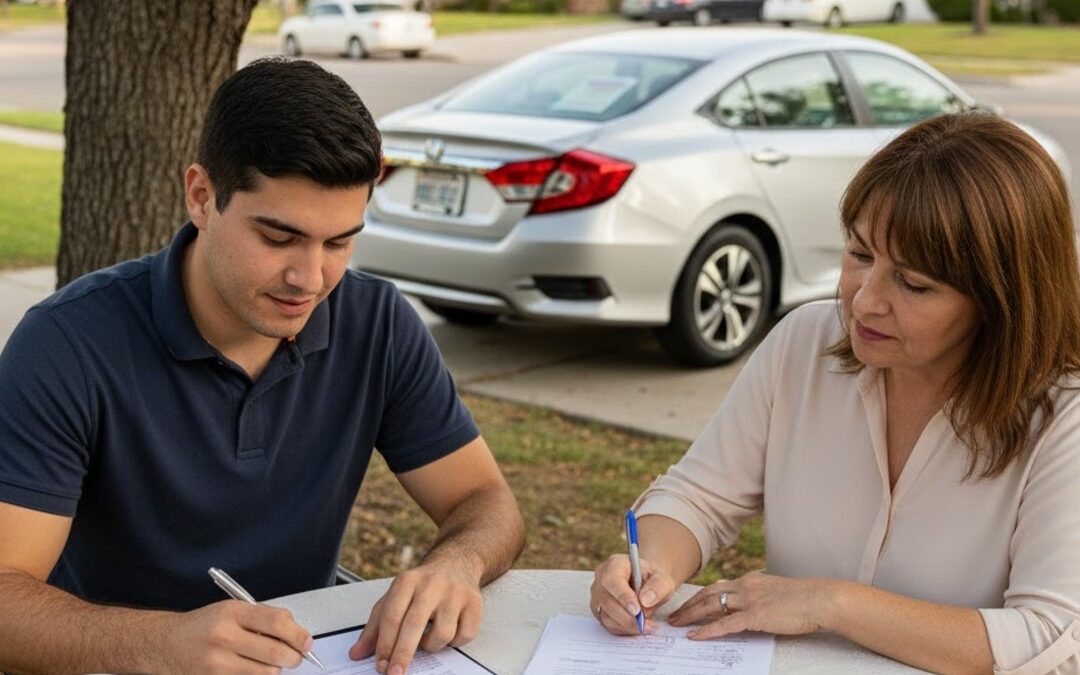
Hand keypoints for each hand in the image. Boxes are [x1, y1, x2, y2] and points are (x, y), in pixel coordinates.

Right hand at [156, 600, 313, 673]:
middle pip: (276, 653)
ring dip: (274, 670)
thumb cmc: (202, 627)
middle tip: (294, 657)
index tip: (307, 642)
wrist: (163, 644)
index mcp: (232, 612)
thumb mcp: (230, 611)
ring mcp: (217, 664)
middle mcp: (224, 637)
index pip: (277, 622)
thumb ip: (262, 620)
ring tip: (266, 663)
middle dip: (293, 657)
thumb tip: (297, 636)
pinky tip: (250, 670)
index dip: (298, 635)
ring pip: (267, 674)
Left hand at [349, 561, 482, 673]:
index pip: (392, 616)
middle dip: (403, 654)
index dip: (384, 644)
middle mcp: (431, 584)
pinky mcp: (475, 603)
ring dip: (432, 646)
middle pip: (414, 625)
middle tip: (395, 673)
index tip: (381, 666)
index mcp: (407, 581)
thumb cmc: (421, 587)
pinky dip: (454, 642)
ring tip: (428, 638)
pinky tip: (448, 631)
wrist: (456, 564)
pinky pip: (464, 636)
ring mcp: (455, 593)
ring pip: (442, 634)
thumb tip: (357, 654)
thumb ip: (375, 627)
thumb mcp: (394, 598)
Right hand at [590, 554, 676, 635]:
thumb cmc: (652, 580)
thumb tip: (645, 600)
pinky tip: (638, 628)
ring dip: (627, 625)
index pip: (612, 579)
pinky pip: (608, 624)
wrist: (646, 585)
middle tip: (645, 624)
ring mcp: (598, 596)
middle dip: (627, 617)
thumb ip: (658, 586)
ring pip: (606, 615)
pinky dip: (624, 629)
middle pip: (606, 600)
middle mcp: (601, 578)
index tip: (637, 610)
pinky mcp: (599, 611)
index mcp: (615, 564)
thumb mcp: (662, 579)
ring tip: (647, 626)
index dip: (623, 596)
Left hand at [668, 571, 835, 638]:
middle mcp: (745, 586)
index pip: (717, 587)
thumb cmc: (804, 599)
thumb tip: (750, 608)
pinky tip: (696, 636)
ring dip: (691, 615)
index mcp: (750, 580)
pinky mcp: (755, 615)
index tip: (688, 604)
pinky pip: (725, 624)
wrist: (820, 599)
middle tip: (674, 615)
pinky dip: (708, 630)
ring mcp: (749, 600)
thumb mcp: (776, 592)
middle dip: (688, 605)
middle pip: (708, 594)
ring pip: (711, 606)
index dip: (699, 596)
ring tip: (678, 624)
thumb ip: (760, 597)